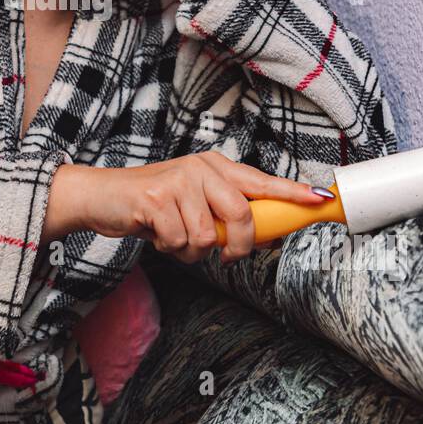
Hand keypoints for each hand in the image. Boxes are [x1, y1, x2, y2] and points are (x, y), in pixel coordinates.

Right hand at [53, 153, 331, 264]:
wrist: (102, 197)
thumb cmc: (151, 205)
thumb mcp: (192, 201)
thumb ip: (223, 212)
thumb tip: (262, 236)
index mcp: (214, 167)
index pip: (261, 180)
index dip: (292, 192)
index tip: (320, 199)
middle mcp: (200, 168)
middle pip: (241, 214)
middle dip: (236, 245)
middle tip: (225, 256)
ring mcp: (178, 181)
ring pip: (208, 236)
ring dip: (191, 250)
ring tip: (173, 236)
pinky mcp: (157, 199)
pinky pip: (181, 241)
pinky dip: (169, 248)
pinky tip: (156, 233)